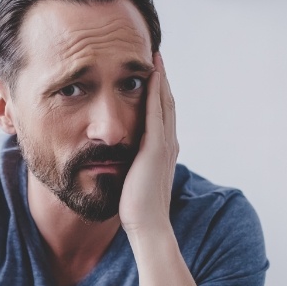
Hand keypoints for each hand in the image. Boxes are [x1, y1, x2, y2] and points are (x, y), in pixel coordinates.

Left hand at [119, 52, 178, 234]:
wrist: (148, 227)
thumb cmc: (138, 212)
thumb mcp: (134, 183)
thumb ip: (131, 169)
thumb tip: (118, 165)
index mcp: (163, 153)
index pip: (161, 117)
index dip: (159, 95)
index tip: (152, 76)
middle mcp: (168, 145)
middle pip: (166, 105)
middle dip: (162, 81)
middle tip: (156, 58)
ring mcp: (164, 146)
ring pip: (164, 104)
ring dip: (160, 80)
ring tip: (155, 59)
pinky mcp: (156, 149)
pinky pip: (155, 113)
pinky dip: (155, 92)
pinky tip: (151, 75)